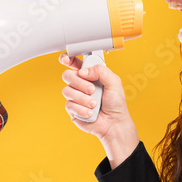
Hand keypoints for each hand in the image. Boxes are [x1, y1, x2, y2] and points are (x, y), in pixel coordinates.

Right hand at [59, 53, 139, 167]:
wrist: (113, 123)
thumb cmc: (115, 103)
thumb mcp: (114, 82)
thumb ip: (101, 71)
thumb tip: (83, 71)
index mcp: (90, 75)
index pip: (75, 63)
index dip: (68, 59)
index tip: (66, 59)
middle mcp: (80, 84)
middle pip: (67, 75)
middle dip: (79, 83)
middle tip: (92, 90)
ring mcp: (75, 96)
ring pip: (67, 91)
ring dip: (83, 98)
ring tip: (94, 104)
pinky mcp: (72, 109)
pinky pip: (69, 105)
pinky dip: (81, 109)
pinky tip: (90, 113)